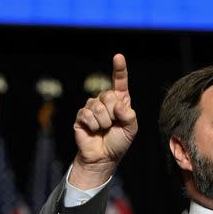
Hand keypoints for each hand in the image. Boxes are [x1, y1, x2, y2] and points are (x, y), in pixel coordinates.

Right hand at [70, 54, 137, 188]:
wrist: (103, 157)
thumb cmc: (119, 142)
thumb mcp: (131, 129)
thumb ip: (129, 115)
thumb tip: (119, 104)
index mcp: (120, 102)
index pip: (119, 82)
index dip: (119, 70)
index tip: (118, 57)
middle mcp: (105, 101)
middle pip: (108, 95)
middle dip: (113, 113)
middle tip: (112, 125)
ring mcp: (91, 107)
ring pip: (97, 106)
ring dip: (103, 122)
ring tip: (104, 129)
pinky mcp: (81, 115)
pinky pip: (87, 114)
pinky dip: (93, 125)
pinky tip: (94, 131)